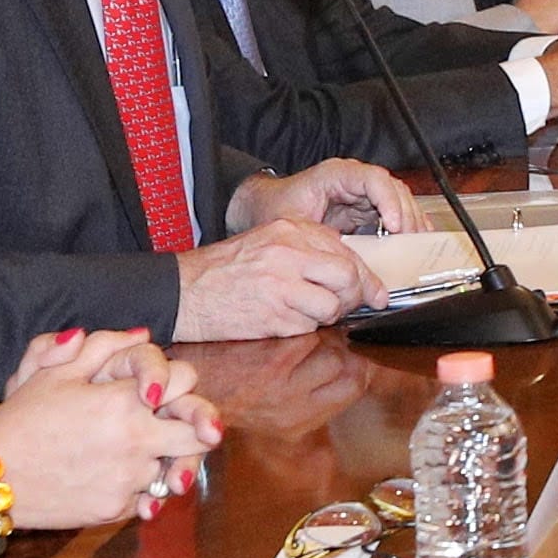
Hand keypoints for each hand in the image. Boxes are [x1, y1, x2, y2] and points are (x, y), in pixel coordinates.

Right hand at [0, 328, 221, 528]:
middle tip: (183, 427)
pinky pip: (148, 496)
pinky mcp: (117, 510)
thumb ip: (103, 347)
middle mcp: (137, 442)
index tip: (161, 389)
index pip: (186, 379)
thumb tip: (142, 333)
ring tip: (135, 452)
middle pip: (202, 434)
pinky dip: (139, 487)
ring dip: (164, 458)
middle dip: (198, 426)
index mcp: (125, 401)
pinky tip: (112, 475)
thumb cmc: (22, 420)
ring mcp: (129, 480)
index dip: (177, 380)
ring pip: (174, 468)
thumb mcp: (55, 372)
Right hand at [172, 215, 371, 340]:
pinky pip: (307, 327)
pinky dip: (303, 328)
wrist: (182, 291)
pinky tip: (284, 319)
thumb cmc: (225, 269)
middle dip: (356, 296)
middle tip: (351, 305)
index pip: (347, 252)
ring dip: (327, 316)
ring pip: (331, 306)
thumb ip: (308, 247)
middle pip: (348, 277)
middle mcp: (288, 254)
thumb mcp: (268, 241)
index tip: (375, 291)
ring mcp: (280, 286)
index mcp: (290, 230)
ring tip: (307, 312)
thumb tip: (351, 265)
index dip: (366, 276)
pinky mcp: (271, 316)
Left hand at [232, 158, 415, 238]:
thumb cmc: (274, 207)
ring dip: (410, 222)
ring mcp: (362, 195)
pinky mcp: (365, 210)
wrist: (263, 207)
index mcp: (336, 174)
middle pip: (393, 189)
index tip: (394, 225)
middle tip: (410, 242)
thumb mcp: (290, 222)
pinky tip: (414, 242)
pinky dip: (405, 227)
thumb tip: (343, 257)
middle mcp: (354, 181)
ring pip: (398, 200)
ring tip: (415, 246)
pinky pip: (393, 213)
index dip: (388, 201)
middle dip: (405, 215)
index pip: (373, 179)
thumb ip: (316, 236)